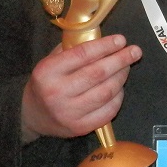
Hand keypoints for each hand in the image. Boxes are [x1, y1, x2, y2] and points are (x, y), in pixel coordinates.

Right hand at [21, 34, 141, 140]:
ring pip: (106, 92)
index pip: (82, 54)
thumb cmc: (46, 82)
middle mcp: (57, 93)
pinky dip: (118, 97)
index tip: (121, 40)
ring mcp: (69, 113)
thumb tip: (103, 39)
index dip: (105, 46)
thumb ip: (73, 49)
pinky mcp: (80, 127)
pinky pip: (108, 111)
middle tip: (135, 51)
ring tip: (127, 67)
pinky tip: (119, 87)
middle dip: (120, 60)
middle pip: (98, 73)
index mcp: (48, 71)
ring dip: (121, 77)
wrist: (32, 114)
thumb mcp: (51, 60)